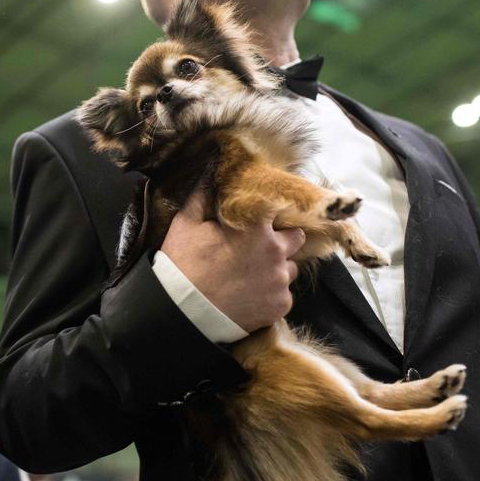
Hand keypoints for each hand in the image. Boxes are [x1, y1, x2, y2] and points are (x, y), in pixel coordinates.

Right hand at [160, 190, 304, 332]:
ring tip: (252, 275)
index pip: (282, 207)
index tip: (263, 215)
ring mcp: (280, 281)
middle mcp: (276, 251)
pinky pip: (283, 295)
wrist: (182, 312)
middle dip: (282, 239)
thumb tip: (212, 168)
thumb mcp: (187, 223)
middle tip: (259, 246)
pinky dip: (271, 294)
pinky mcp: (280, 306)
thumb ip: (204, 194)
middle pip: (296, 237)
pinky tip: (250, 295)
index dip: (272, 210)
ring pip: (290, 268)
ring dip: (277, 268)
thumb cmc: (183, 263)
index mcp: (258, 226)